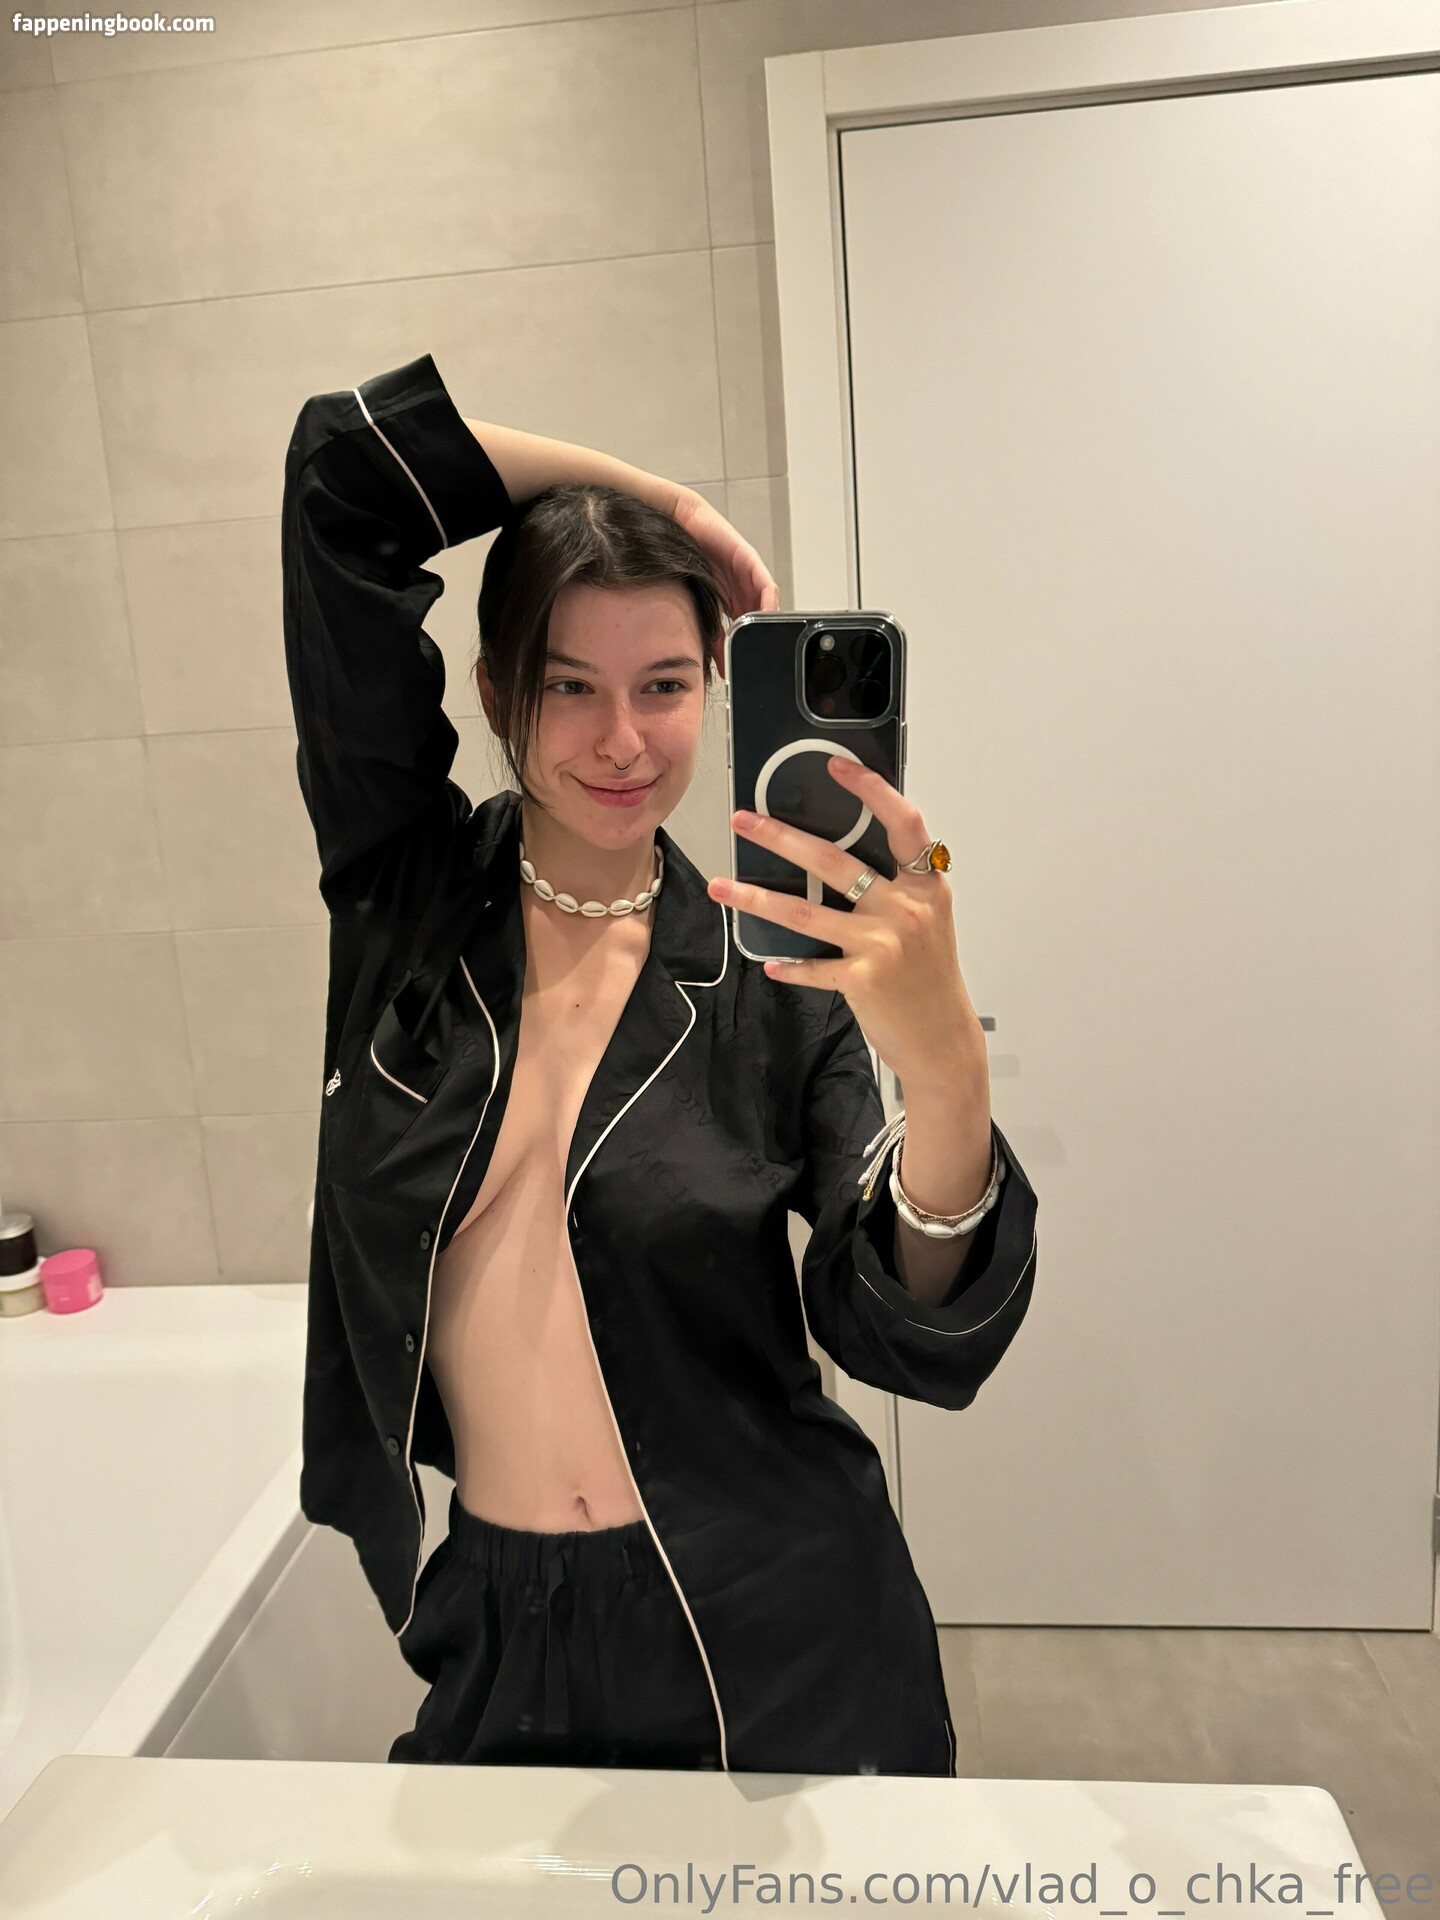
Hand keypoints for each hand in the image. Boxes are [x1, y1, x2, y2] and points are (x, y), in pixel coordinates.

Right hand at [670, 490, 778, 673]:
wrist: (679, 524)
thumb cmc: (683, 558)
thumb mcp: (697, 603)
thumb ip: (710, 632)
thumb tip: (715, 663)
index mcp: (734, 601)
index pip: (748, 631)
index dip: (749, 650)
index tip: (746, 669)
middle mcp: (744, 590)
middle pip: (761, 620)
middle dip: (761, 641)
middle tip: (758, 662)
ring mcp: (749, 576)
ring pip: (767, 606)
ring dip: (768, 625)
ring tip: (765, 644)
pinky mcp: (750, 561)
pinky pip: (766, 586)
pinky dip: (768, 603)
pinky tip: (765, 616)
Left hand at [706, 758, 984, 1090]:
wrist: (943, 1040)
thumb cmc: (930, 978)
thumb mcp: (928, 921)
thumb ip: (896, 888)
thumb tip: (837, 859)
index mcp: (927, 886)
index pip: (902, 822)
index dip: (870, 790)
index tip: (835, 766)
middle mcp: (907, 909)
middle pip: (833, 861)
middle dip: (780, 837)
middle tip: (744, 821)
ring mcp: (884, 944)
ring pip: (805, 913)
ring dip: (756, 898)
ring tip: (723, 885)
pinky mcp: (863, 979)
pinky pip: (811, 966)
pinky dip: (788, 965)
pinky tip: (769, 961)